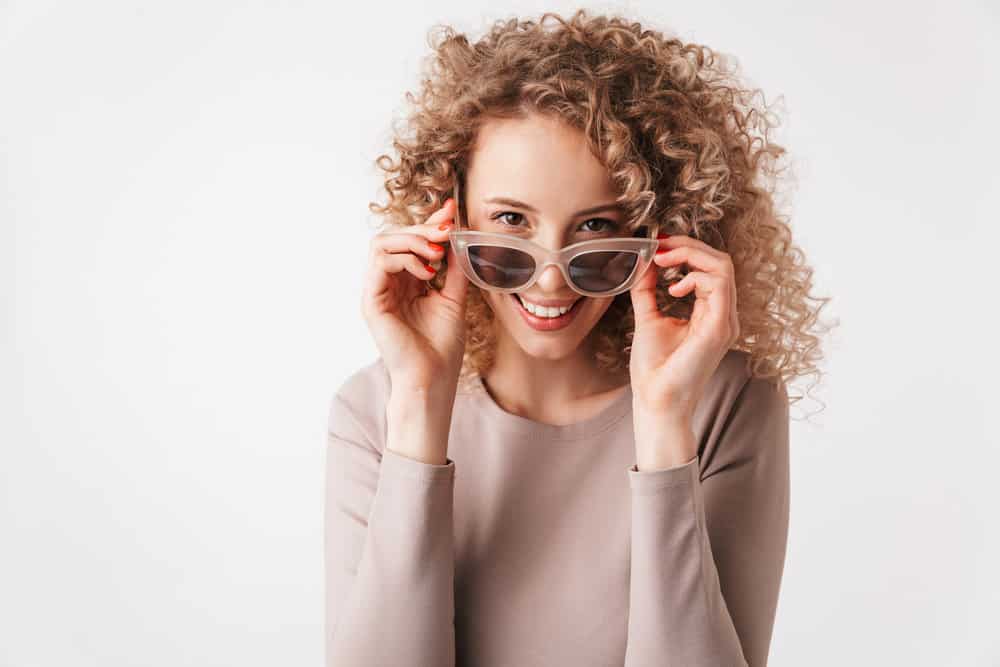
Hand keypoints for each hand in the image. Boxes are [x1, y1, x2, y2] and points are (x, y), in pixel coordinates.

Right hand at [361, 198, 469, 393]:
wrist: (433, 378)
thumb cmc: (441, 346)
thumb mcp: (454, 297)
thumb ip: (455, 268)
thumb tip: (460, 236)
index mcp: (405, 282)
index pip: (410, 241)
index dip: (429, 222)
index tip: (451, 210)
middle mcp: (387, 283)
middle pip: (394, 236)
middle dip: (423, 227)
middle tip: (447, 230)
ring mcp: (376, 291)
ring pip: (381, 242)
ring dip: (412, 240)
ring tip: (436, 255)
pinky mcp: (371, 301)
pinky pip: (380, 262)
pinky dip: (405, 259)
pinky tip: (427, 273)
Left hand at [627, 233, 739, 465]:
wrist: (656, 401)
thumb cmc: (655, 368)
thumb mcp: (649, 318)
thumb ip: (648, 290)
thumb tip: (644, 262)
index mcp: (711, 313)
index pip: (710, 268)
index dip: (685, 249)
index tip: (657, 244)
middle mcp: (723, 315)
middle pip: (720, 261)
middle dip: (687, 246)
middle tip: (659, 245)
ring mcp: (725, 321)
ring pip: (723, 267)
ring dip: (690, 255)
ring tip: (662, 260)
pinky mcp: (719, 328)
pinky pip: (719, 285)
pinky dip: (694, 275)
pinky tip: (672, 286)